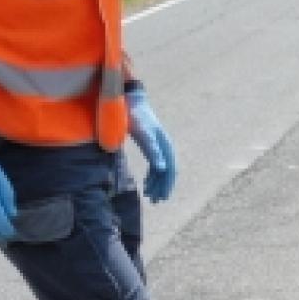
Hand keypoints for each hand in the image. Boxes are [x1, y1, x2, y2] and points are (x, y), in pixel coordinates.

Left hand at [125, 89, 177, 203]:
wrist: (128, 98)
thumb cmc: (133, 113)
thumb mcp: (141, 130)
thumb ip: (151, 148)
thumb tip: (162, 168)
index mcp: (164, 144)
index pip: (170, 169)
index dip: (166, 184)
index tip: (160, 197)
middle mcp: (164, 146)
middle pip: (168, 171)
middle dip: (163, 187)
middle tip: (155, 201)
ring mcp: (158, 146)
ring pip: (162, 170)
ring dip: (157, 184)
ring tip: (150, 196)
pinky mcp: (151, 146)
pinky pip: (155, 166)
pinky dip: (152, 177)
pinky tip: (146, 185)